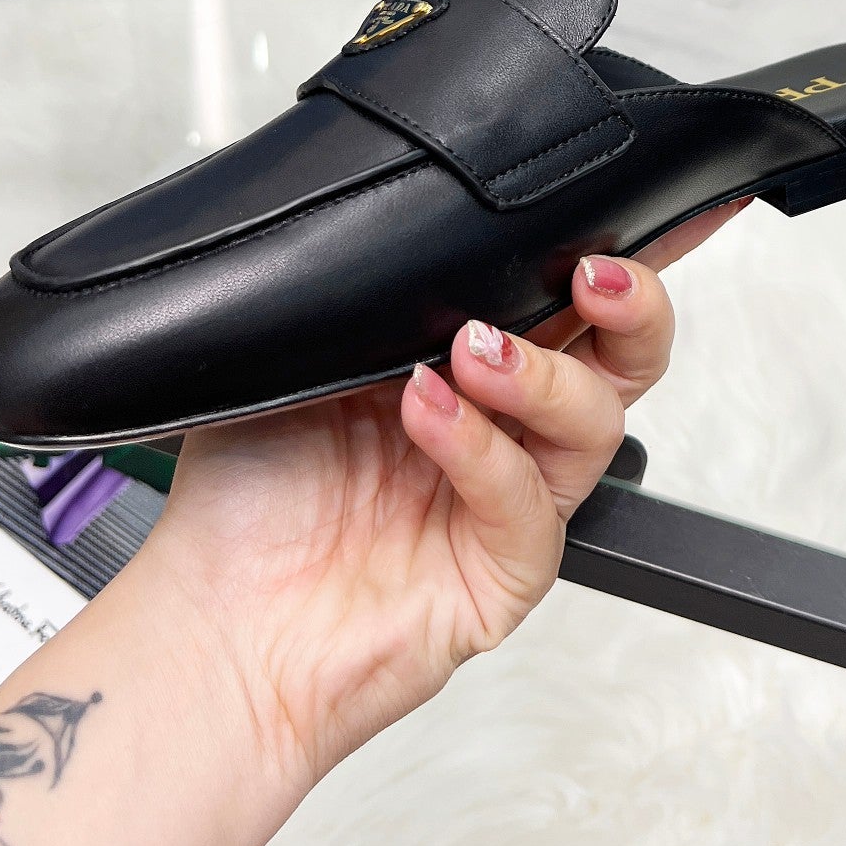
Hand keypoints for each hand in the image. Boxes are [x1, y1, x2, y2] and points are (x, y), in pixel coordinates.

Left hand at [141, 202, 745, 793]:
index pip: (561, 305)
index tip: (612, 217)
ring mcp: (506, 503)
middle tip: (592, 276)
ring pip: (595, 422)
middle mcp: (501, 432)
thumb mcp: (296, 360)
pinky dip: (484, 450)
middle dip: (633, 305)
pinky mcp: (502, 574)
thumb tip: (417, 229)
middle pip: (622, 360)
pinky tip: (429, 413)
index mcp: (464, 370)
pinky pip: (528, 506)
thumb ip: (372, 300)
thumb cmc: (243, 506)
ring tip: (473, 351)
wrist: (212, 629)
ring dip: (544, 374)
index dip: (605, 265)